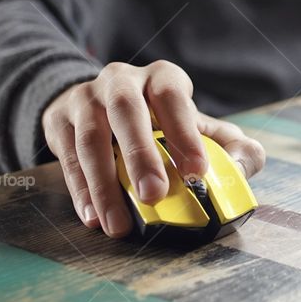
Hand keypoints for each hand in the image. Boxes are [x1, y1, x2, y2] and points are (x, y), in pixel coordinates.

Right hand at [42, 60, 265, 237]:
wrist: (101, 105)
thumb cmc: (163, 123)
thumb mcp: (200, 127)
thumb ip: (231, 147)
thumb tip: (241, 167)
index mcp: (162, 77)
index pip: (173, 97)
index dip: (184, 132)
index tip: (197, 171)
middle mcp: (121, 80)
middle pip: (126, 112)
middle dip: (140, 155)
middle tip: (154, 195)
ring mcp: (86, 98)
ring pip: (91, 138)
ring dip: (104, 184)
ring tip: (119, 224)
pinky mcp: (59, 120)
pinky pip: (67, 157)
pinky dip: (81, 190)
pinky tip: (94, 216)